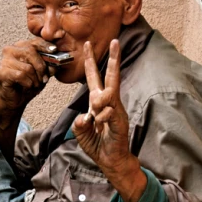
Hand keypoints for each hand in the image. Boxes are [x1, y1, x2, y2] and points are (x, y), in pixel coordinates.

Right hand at [0, 38, 56, 115]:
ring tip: (34, 84)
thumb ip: (49, 65)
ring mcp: (4, 60)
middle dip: (41, 67)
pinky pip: (21, 75)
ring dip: (35, 79)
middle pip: (31, 52)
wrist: (16, 99)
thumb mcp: (43, 72)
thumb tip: (55, 63)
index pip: (34, 41)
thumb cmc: (28, 83)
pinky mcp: (1, 72)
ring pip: (27, 67)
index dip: (45, 45)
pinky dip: (28, 83)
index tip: (54, 50)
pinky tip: (27, 86)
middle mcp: (10, 50)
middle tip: (44, 78)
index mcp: (21, 47)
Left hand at [72, 40, 146, 201]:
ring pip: (108, 95)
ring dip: (99, 101)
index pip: (94, 79)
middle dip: (113, 59)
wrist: (111, 161)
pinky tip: (100, 126)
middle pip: (110, 77)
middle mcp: (109, 103)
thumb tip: (84, 117)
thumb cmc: (98, 145)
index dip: (90, 63)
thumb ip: (79, 124)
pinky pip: (109, 113)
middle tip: (115, 41)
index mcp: (98, 103)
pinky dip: (102, 118)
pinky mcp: (121, 121)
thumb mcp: (81, 133)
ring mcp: (117, 111)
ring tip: (96, 111)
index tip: (86, 45)